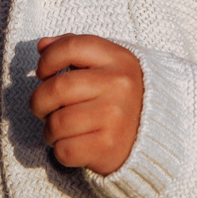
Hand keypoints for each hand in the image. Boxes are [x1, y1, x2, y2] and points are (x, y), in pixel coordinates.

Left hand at [30, 34, 144, 175]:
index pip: (71, 47)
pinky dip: (61, 151)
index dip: (48, 60)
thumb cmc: (121, 96)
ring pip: (56, 122)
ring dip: (49, 130)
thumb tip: (42, 46)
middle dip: (39, 101)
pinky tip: (72, 145)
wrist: (158, 135)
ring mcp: (114, 116)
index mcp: (118, 60)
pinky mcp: (108, 146)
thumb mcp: (108, 64)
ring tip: (60, 130)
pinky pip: (64, 150)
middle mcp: (119, 85)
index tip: (44, 73)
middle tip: (42, 108)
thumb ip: (75, 49)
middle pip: (56, 88)